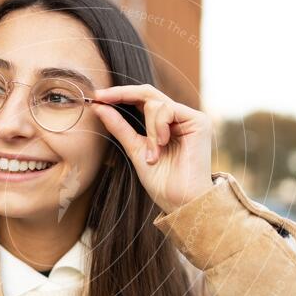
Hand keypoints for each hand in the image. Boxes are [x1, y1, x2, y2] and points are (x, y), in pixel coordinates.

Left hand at [91, 84, 214, 214]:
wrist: (181, 202)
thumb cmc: (162, 182)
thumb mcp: (135, 150)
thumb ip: (120, 127)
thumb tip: (100, 107)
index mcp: (165, 125)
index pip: (142, 100)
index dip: (120, 95)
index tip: (97, 97)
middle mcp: (178, 118)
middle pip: (148, 93)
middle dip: (122, 94)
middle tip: (101, 98)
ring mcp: (189, 118)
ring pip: (156, 103)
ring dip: (148, 130)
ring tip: (153, 154)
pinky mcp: (198, 121)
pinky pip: (167, 110)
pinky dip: (158, 128)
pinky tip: (162, 145)